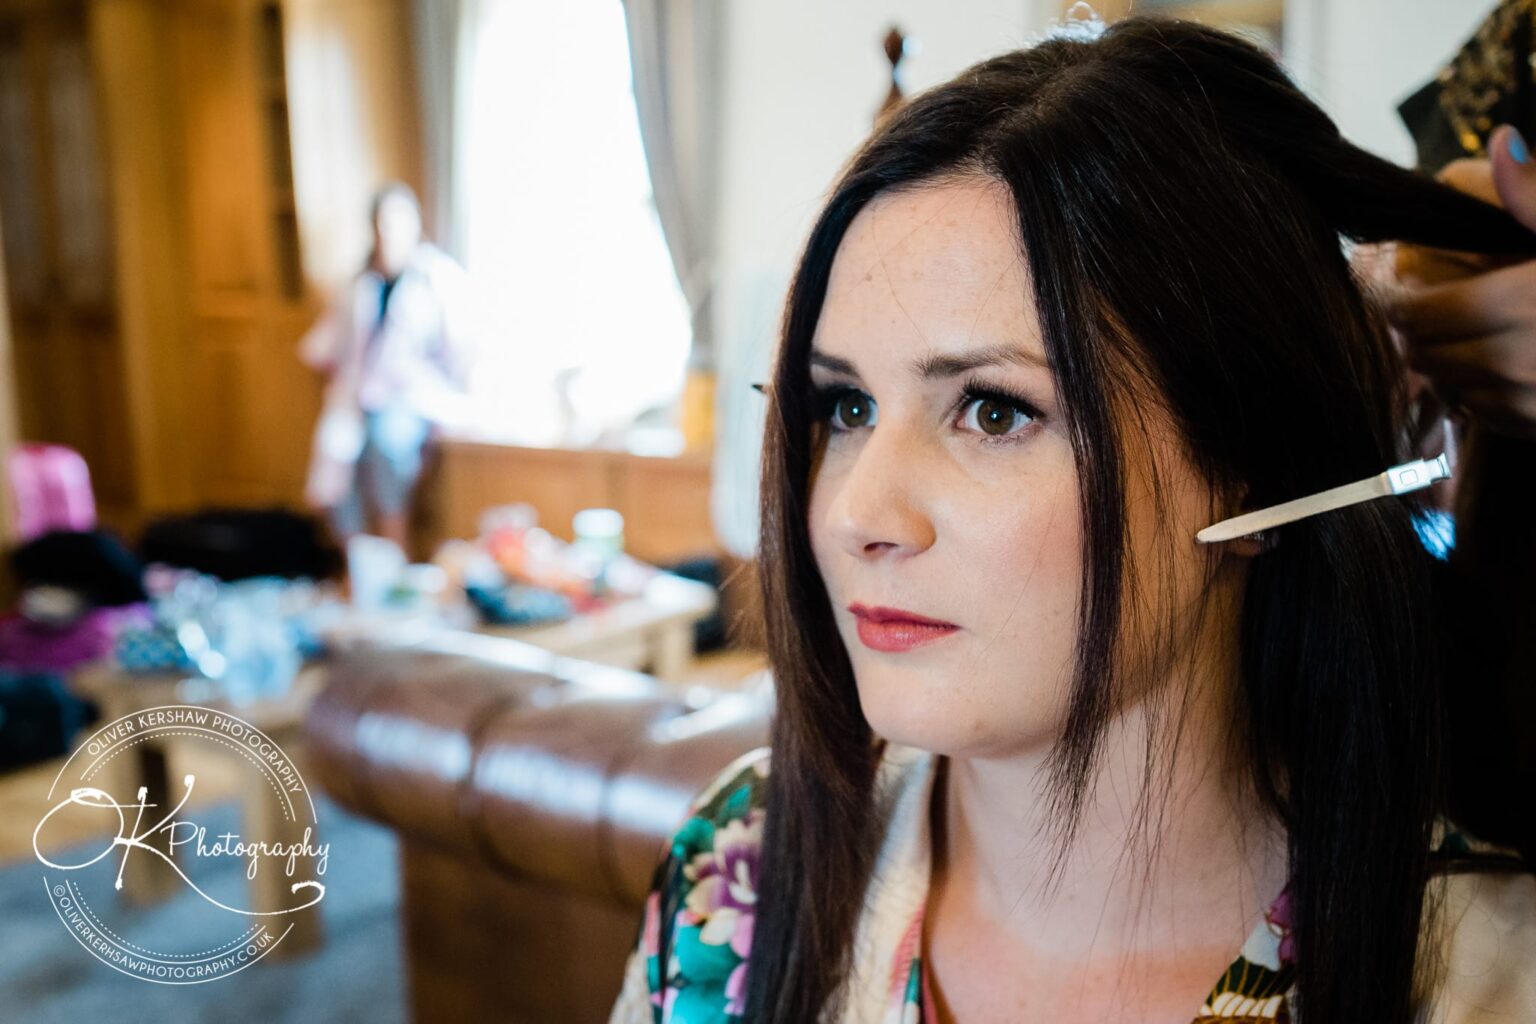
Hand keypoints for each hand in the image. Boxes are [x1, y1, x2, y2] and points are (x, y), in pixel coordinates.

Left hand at [1380, 125, 1535, 440]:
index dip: (1394, 298)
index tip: (1394, 283)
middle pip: (1422, 353)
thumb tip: (1502, 141)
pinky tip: (1486, 363)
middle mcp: (1521, 360)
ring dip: (1437, 362)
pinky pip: (1480, 415)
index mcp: (1525, 303)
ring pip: (1445, 386)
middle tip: (1414, 307)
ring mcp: (1531, 401)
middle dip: (1411, 331)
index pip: (1417, 312)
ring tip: (1446, 333)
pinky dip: (1469, 391)